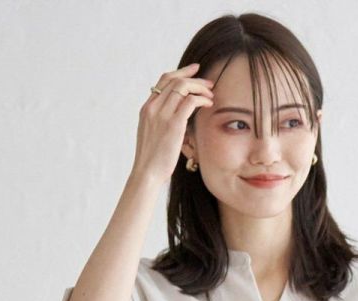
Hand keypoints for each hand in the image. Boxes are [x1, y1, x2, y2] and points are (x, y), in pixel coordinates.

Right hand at [132, 62, 213, 185]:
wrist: (147, 173)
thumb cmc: (152, 160)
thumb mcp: (152, 135)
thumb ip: (160, 121)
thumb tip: (177, 117)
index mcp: (147, 108)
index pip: (164, 80)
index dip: (181, 72)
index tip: (194, 70)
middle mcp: (153, 107)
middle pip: (175, 80)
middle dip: (194, 77)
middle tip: (208, 82)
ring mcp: (162, 114)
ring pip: (183, 86)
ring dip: (200, 87)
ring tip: (211, 94)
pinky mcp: (173, 124)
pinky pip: (190, 101)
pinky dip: (202, 98)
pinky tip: (209, 103)